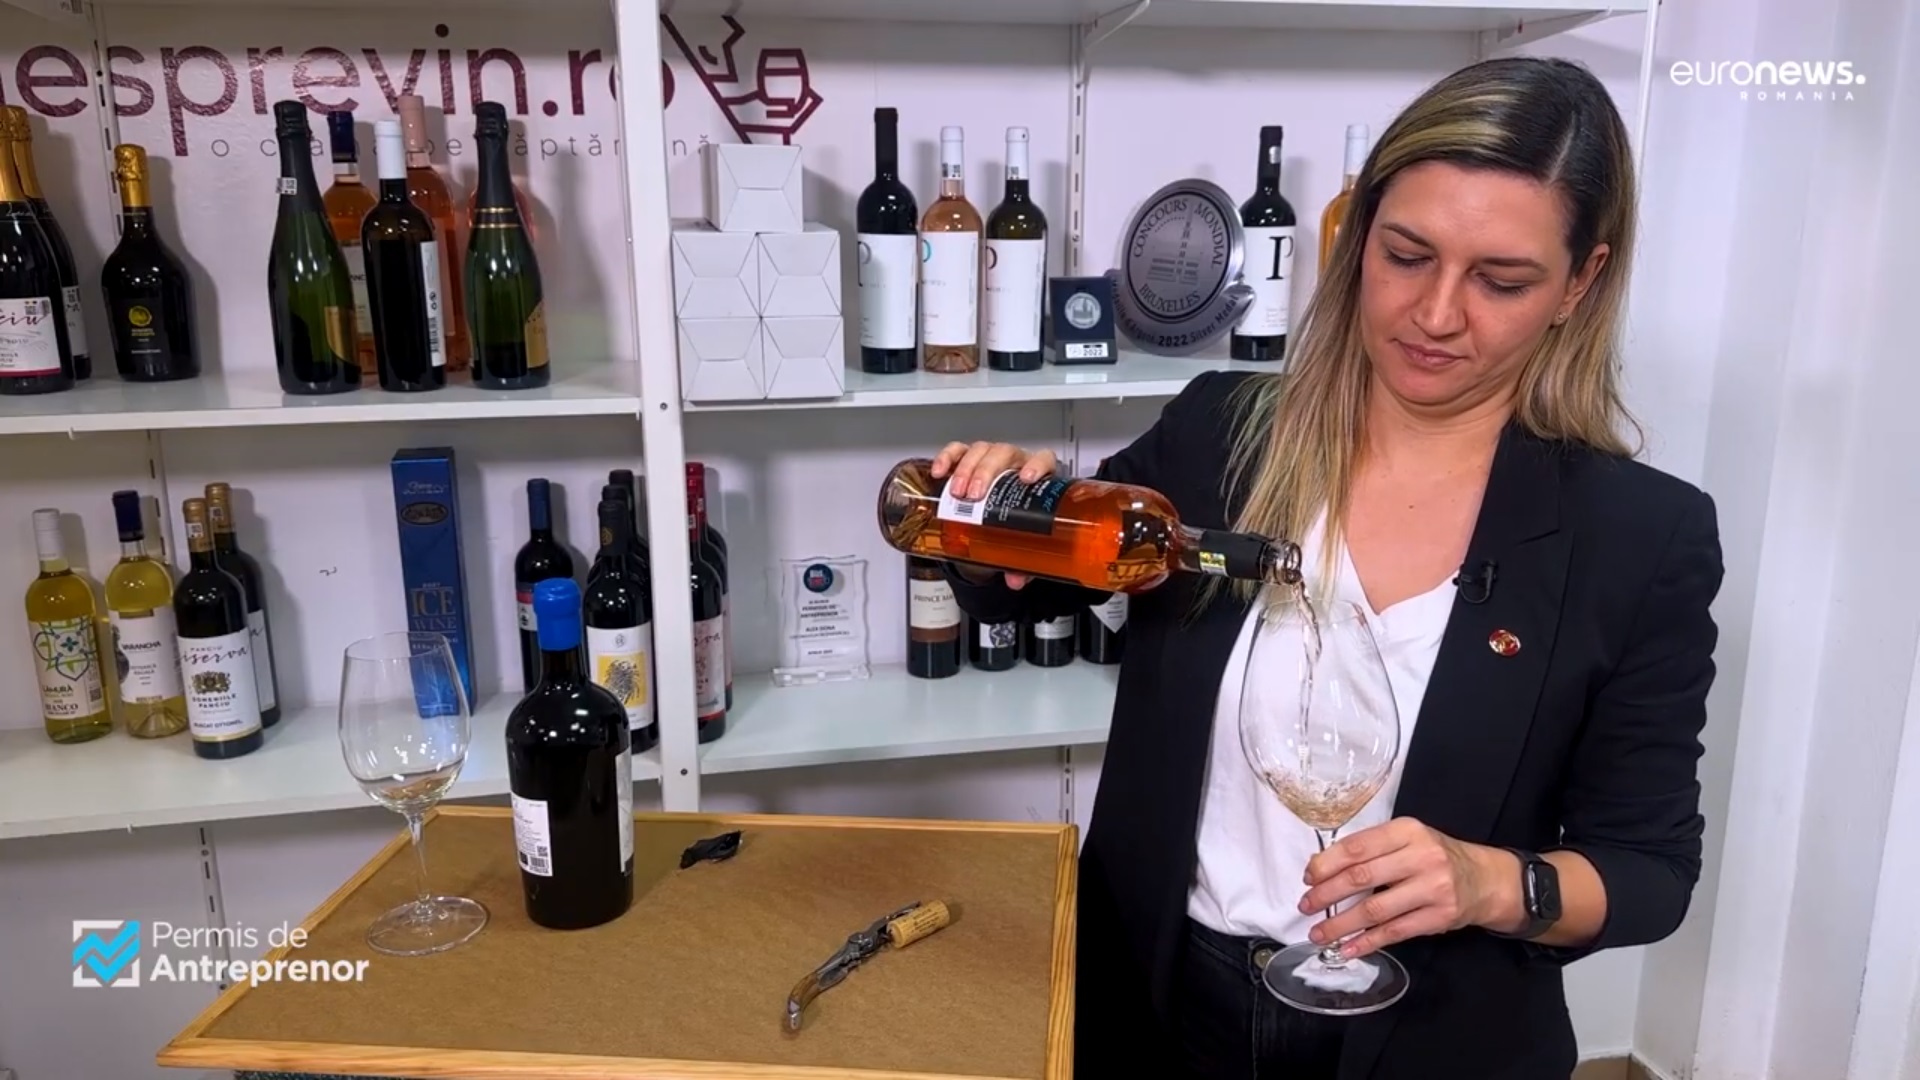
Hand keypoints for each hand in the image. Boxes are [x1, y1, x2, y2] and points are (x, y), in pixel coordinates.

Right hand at [929, 441, 1058, 590]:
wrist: (996, 519)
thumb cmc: (1015, 523)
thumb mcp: (1021, 543)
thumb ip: (1022, 562)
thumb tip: (1015, 579)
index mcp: (1035, 478)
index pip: (1042, 460)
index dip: (1036, 465)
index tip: (1026, 479)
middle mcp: (1014, 463)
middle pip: (1004, 453)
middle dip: (987, 472)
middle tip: (974, 496)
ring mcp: (990, 458)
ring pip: (980, 450)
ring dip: (966, 469)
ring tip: (957, 492)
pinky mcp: (967, 460)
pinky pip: (958, 450)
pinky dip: (947, 458)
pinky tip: (940, 471)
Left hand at [1296, 817, 1521, 959]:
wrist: (1484, 880)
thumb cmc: (1435, 857)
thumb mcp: (1408, 839)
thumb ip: (1372, 849)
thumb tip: (1321, 867)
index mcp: (1407, 831)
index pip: (1357, 847)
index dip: (1327, 864)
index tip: (1308, 877)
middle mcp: (1421, 857)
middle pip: (1361, 877)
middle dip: (1327, 894)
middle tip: (1306, 906)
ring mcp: (1432, 888)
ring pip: (1375, 910)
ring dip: (1341, 925)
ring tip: (1318, 934)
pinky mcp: (1438, 917)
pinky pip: (1394, 932)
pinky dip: (1366, 942)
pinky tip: (1347, 948)